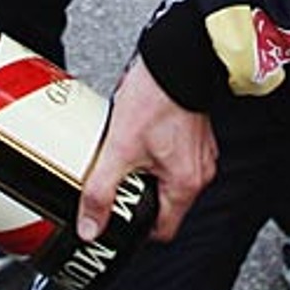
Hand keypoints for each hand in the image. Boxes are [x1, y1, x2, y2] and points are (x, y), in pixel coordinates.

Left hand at [77, 57, 216, 243]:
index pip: (163, 230)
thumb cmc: (157, 98)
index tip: (117, 219)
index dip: (137, 228)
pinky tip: (135, 133)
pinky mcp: (192, 131)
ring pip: (165, 176)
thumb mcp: (119, 149)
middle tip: (113, 182)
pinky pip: (171, 153)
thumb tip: (90, 226)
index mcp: (185, 184)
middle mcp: (198, 171)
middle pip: (163, 202)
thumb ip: (102, 191)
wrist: (174, 59)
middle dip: (135, 195)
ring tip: (122, 154)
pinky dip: (151, 150)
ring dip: (143, 171)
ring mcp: (198, 150)